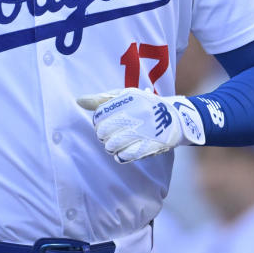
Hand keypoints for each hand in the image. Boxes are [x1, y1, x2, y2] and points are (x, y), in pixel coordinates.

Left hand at [76, 87, 204, 162]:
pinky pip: (124, 156)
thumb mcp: (125, 96)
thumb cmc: (144, 106)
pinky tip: (125, 150)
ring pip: (112, 146)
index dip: (99, 122)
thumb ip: (101, 99)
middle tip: (113, 133)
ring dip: (112, 146)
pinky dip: (121, 155)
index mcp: (128, 99)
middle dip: (104, 135)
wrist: (174, 119)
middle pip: (103, 132)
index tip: (106, 122)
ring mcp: (142, 131)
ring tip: (119, 142)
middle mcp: (135, 114)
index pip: (99, 116)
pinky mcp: (149, 146)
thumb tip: (79, 101)